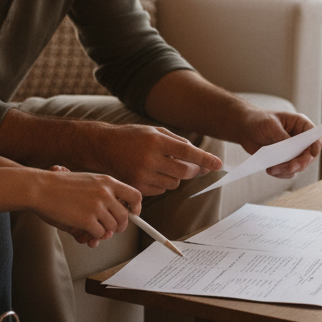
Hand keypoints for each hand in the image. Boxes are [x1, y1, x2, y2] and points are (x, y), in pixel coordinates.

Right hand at [35, 166, 140, 247]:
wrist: (40, 188)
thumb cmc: (58, 186)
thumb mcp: (87, 181)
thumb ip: (103, 194)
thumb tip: (114, 213)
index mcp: (107, 181)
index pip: (135, 195)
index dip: (136, 208)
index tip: (133, 214)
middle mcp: (105, 193)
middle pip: (125, 217)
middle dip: (118, 226)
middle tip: (110, 228)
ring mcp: (97, 206)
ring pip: (112, 227)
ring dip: (102, 230)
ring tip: (90, 226)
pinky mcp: (88, 220)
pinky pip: (99, 234)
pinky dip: (91, 234)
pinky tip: (81, 227)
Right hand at [92, 124, 221, 195]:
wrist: (103, 146)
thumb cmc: (132, 137)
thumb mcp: (154, 131)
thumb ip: (177, 142)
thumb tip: (198, 157)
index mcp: (156, 141)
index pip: (188, 152)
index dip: (205, 159)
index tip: (218, 164)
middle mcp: (150, 158)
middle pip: (184, 172)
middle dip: (192, 170)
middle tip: (193, 166)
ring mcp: (142, 174)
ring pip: (174, 183)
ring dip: (175, 176)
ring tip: (162, 165)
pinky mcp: (137, 186)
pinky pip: (161, 190)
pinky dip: (162, 184)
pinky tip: (151, 173)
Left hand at [236, 110, 321, 177]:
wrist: (244, 129)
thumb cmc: (258, 121)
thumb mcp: (270, 125)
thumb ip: (282, 137)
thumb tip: (291, 150)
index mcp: (300, 125)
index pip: (314, 136)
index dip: (316, 145)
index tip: (312, 153)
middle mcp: (299, 139)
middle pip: (309, 155)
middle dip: (300, 163)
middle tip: (290, 167)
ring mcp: (292, 151)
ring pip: (299, 165)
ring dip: (287, 170)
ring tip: (272, 169)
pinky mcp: (284, 160)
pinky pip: (288, 171)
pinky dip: (281, 173)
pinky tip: (270, 170)